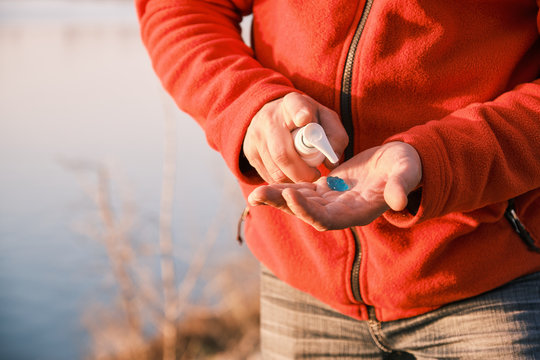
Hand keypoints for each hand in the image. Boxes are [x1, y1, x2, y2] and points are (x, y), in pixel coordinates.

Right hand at [243, 92, 347, 183]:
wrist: (274, 117)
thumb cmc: (308, 121)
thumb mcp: (325, 120)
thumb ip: (335, 137)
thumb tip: (330, 161)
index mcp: (292, 103)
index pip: (294, 106)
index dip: (300, 113)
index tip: (305, 119)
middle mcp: (269, 118)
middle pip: (282, 152)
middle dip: (301, 172)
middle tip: (315, 176)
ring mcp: (255, 135)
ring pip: (275, 169)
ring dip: (293, 179)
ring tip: (305, 175)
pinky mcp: (249, 152)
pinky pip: (267, 175)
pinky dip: (283, 180)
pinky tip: (291, 174)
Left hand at [248, 142, 421, 230]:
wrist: (399, 164)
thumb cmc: (406, 167)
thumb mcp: (407, 172)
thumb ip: (402, 185)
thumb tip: (398, 201)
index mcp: (358, 212)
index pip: (327, 219)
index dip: (308, 210)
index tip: (291, 195)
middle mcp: (341, 211)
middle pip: (306, 213)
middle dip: (283, 204)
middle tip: (257, 195)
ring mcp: (331, 201)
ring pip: (300, 203)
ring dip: (278, 198)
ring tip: (254, 194)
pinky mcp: (326, 188)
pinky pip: (301, 191)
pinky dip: (285, 189)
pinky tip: (266, 186)